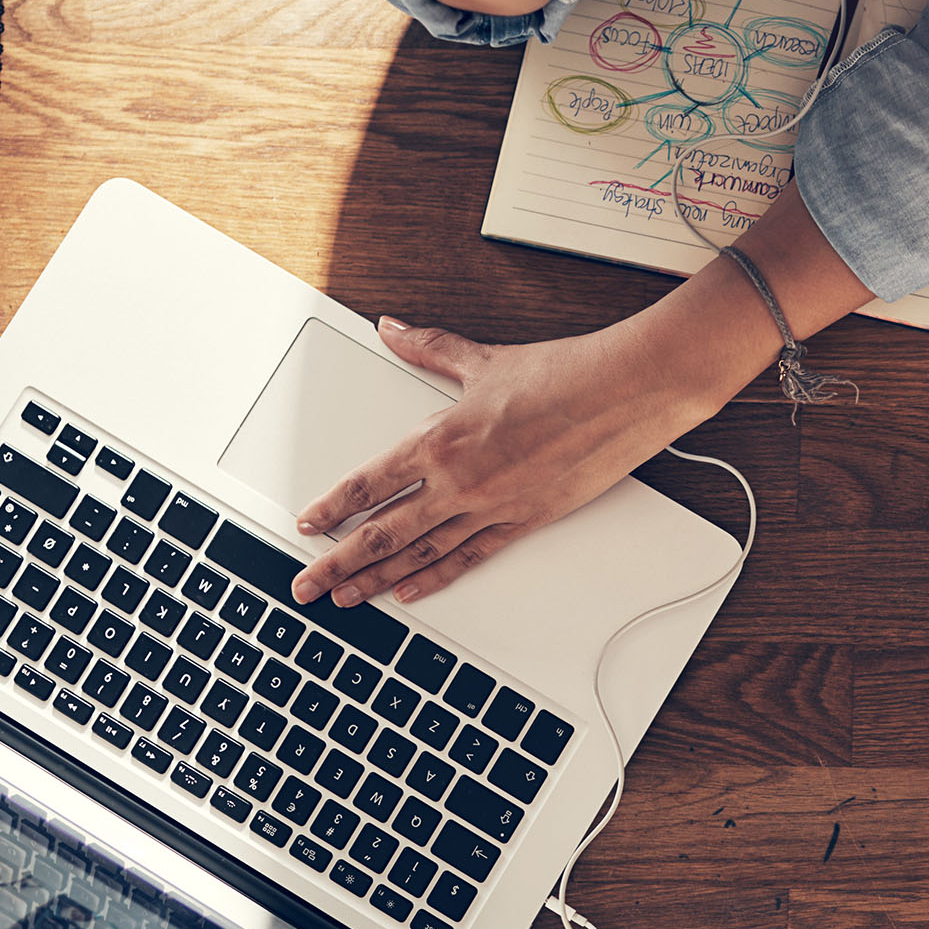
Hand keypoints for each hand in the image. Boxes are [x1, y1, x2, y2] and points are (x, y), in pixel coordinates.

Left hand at [289, 315, 735, 606]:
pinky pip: (469, 557)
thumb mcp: (482, 360)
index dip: (331, 508)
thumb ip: (428, 347)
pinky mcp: (525, 522)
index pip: (368, 483)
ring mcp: (491, 507)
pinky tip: (411, 592)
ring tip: (346, 600)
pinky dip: (436, 578)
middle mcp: (460, 481)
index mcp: (441, 439)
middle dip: (337, 564)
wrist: (624, 392)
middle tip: (304, 585)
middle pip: (382, 533)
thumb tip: (391, 329)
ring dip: (377, 581)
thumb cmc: (562, 375)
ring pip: (420, 554)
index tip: (307, 525)